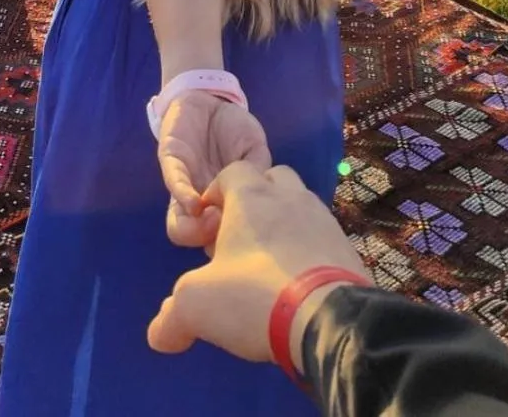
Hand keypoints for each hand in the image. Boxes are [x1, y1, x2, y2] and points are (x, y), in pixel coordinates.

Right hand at [148, 162, 372, 365]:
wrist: (330, 318)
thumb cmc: (254, 295)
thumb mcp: (196, 306)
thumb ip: (170, 317)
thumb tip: (158, 335)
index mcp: (252, 194)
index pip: (231, 172)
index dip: (216, 194)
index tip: (210, 227)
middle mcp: (291, 196)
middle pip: (271, 180)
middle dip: (256, 201)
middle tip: (243, 240)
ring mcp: (324, 220)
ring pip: (301, 206)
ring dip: (286, 225)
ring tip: (272, 264)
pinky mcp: (348, 248)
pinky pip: (324, 239)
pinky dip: (311, 251)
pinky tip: (301, 284)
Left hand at [157, 91, 269, 247]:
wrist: (210, 98)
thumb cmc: (233, 128)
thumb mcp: (255, 148)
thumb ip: (260, 170)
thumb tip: (266, 196)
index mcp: (224, 201)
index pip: (223, 236)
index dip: (234, 243)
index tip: (250, 239)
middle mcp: (202, 200)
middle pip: (198, 239)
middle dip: (212, 242)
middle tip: (230, 236)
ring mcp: (185, 183)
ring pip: (178, 222)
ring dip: (195, 228)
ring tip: (213, 220)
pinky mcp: (170, 160)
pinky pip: (173, 182)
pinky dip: (183, 194)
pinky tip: (195, 202)